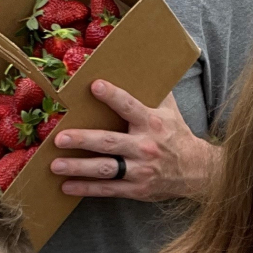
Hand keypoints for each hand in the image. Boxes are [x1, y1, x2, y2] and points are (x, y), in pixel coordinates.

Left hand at [50, 79, 217, 201]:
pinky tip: (66, 186)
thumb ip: (154, 91)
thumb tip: (140, 63)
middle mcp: (144, 146)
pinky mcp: (136, 189)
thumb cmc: (176, 135)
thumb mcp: (170, 110)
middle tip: (59, 138)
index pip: (130, 107)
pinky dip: (86, 189)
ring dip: (78, 167)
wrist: (197, 171)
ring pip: (104, 168)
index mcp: (152, 123)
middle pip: (109, 142)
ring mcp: (139, 170)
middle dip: (83, 139)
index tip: (94, 86)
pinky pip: (108, 189)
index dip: (113, 96)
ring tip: (55, 165)